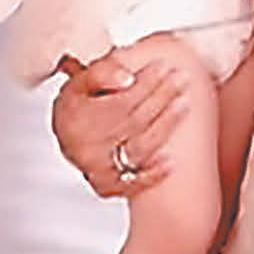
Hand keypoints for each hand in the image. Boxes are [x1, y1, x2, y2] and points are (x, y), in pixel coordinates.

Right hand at [50, 43, 187, 197]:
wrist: (69, 140)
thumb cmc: (77, 108)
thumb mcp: (78, 82)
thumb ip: (100, 73)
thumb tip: (126, 77)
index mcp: (77, 118)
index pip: (119, 101)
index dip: (145, 84)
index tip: (163, 66)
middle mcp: (86, 146)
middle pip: (133, 121)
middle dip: (161, 98)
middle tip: (181, 78)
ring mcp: (97, 168)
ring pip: (138, 148)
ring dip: (165, 126)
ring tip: (184, 103)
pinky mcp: (107, 186)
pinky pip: (132, 183)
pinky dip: (153, 174)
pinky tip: (171, 161)